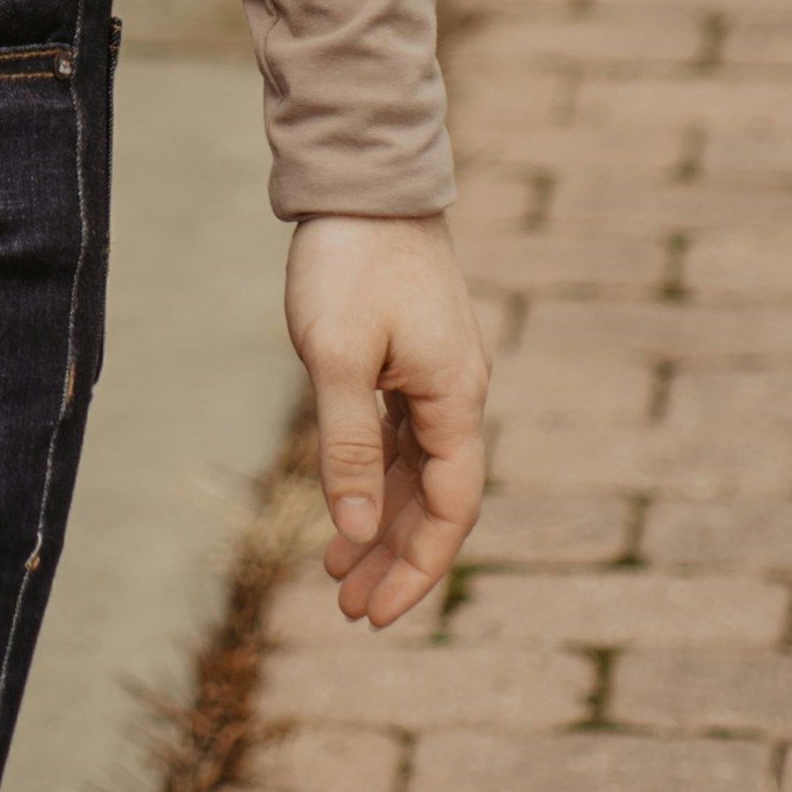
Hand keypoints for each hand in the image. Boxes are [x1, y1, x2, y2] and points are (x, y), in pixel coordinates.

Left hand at [285, 213, 490, 629]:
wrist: (363, 176)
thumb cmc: (349, 260)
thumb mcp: (334, 356)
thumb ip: (346, 444)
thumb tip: (354, 531)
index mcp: (454, 398)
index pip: (449, 510)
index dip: (415, 568)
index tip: (374, 615)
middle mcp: (457, 392)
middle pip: (435, 500)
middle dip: (395, 559)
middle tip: (349, 610)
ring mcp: (437, 374)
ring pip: (417, 471)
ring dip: (381, 522)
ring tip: (337, 572)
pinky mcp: (413, 356)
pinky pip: (403, 437)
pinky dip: (375, 476)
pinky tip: (346, 504)